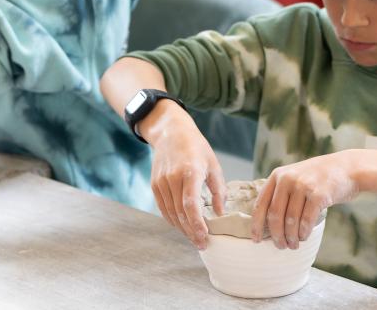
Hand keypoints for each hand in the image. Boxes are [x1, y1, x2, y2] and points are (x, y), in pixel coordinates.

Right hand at [143, 101, 226, 249]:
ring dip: (182, 229)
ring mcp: (161, 182)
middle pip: (180, 213)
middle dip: (191, 232)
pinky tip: (182, 226)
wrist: (171, 132)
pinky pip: (163, 208)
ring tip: (194, 238)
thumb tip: (221, 214)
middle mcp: (173, 178)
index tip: (205, 237)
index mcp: (190, 172)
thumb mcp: (213, 165)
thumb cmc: (196, 148)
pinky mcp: (155, 185)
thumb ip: (218, 191)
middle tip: (202, 244)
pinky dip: (172, 220)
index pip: (191, 205)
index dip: (197, 224)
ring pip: (171, 213)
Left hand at [251, 152, 359, 249]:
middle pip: (275, 215)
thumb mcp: (295, 176)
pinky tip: (304, 237)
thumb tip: (268, 224)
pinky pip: (306, 220)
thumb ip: (282, 193)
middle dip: (276, 235)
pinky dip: (304, 233)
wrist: (347, 168)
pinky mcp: (318, 194)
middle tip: (281, 246)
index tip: (256, 240)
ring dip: (291, 237)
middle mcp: (287, 179)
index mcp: (278, 175)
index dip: (257, 225)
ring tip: (294, 245)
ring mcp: (303, 185)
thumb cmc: (319, 178)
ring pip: (290, 220)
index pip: (261, 204)